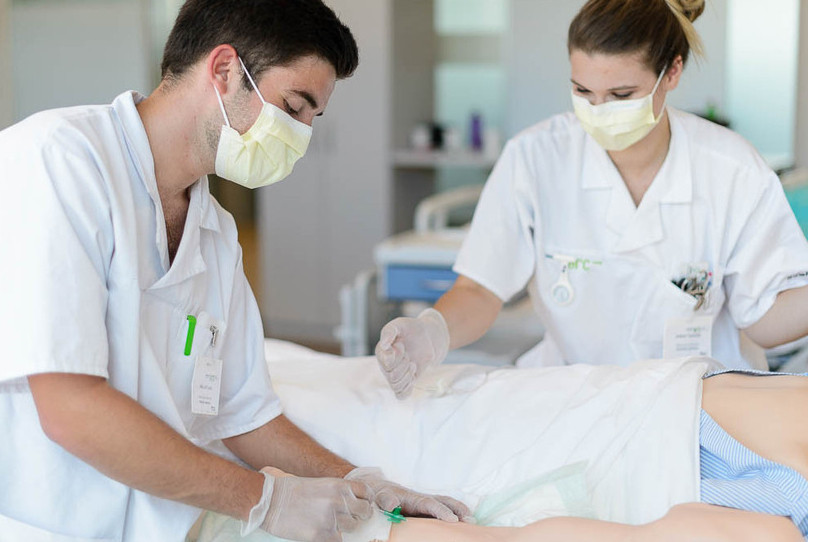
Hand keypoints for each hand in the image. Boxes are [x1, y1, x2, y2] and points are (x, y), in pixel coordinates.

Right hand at [244, 468, 373, 541]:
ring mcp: (331, 518)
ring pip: (354, 528)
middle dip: (359, 516)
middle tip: (350, 517)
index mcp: (339, 485)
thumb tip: (353, 505)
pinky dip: (334, 538)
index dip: (367, 500)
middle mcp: (339, 500)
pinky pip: (339, 541)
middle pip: (365, 512)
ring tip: (333, 525)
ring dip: (346, 528)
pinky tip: (325, 534)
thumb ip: (338, 493)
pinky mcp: (321, 534)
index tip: (363, 505)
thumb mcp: (321, 484)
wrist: (271, 501)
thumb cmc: (293, 491)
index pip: (367, 493)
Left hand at [345, 467, 472, 522]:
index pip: (430, 503)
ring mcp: (426, 504)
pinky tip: (462, 524)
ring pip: (446, 504)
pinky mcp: (426, 510)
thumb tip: (392, 504)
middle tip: (470, 520)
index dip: (441, 511)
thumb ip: (385, 500)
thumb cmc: (378, 496)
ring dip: (459, 511)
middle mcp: (422, 499)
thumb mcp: (379, 497)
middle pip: (444, 501)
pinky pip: (442, 510)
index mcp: (413, 498)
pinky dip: (454, 514)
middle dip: (458, 509)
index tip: (452, 520)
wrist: (377, 491)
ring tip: (473, 522)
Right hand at [375, 308, 449, 398]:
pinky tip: (413, 378)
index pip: (385, 363)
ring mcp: (394, 375)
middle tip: (408, 355)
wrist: (427, 337)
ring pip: (396, 386)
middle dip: (404, 365)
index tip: (401, 344)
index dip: (396, 355)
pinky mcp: (405, 382)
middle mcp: (385, 365)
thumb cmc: (412, 329)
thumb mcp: (400, 324)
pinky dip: (407, 389)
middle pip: (391, 376)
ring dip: (408, 376)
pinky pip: (401, 395)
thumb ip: (389, 331)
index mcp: (381, 352)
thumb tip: (384, 345)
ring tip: (412, 364)